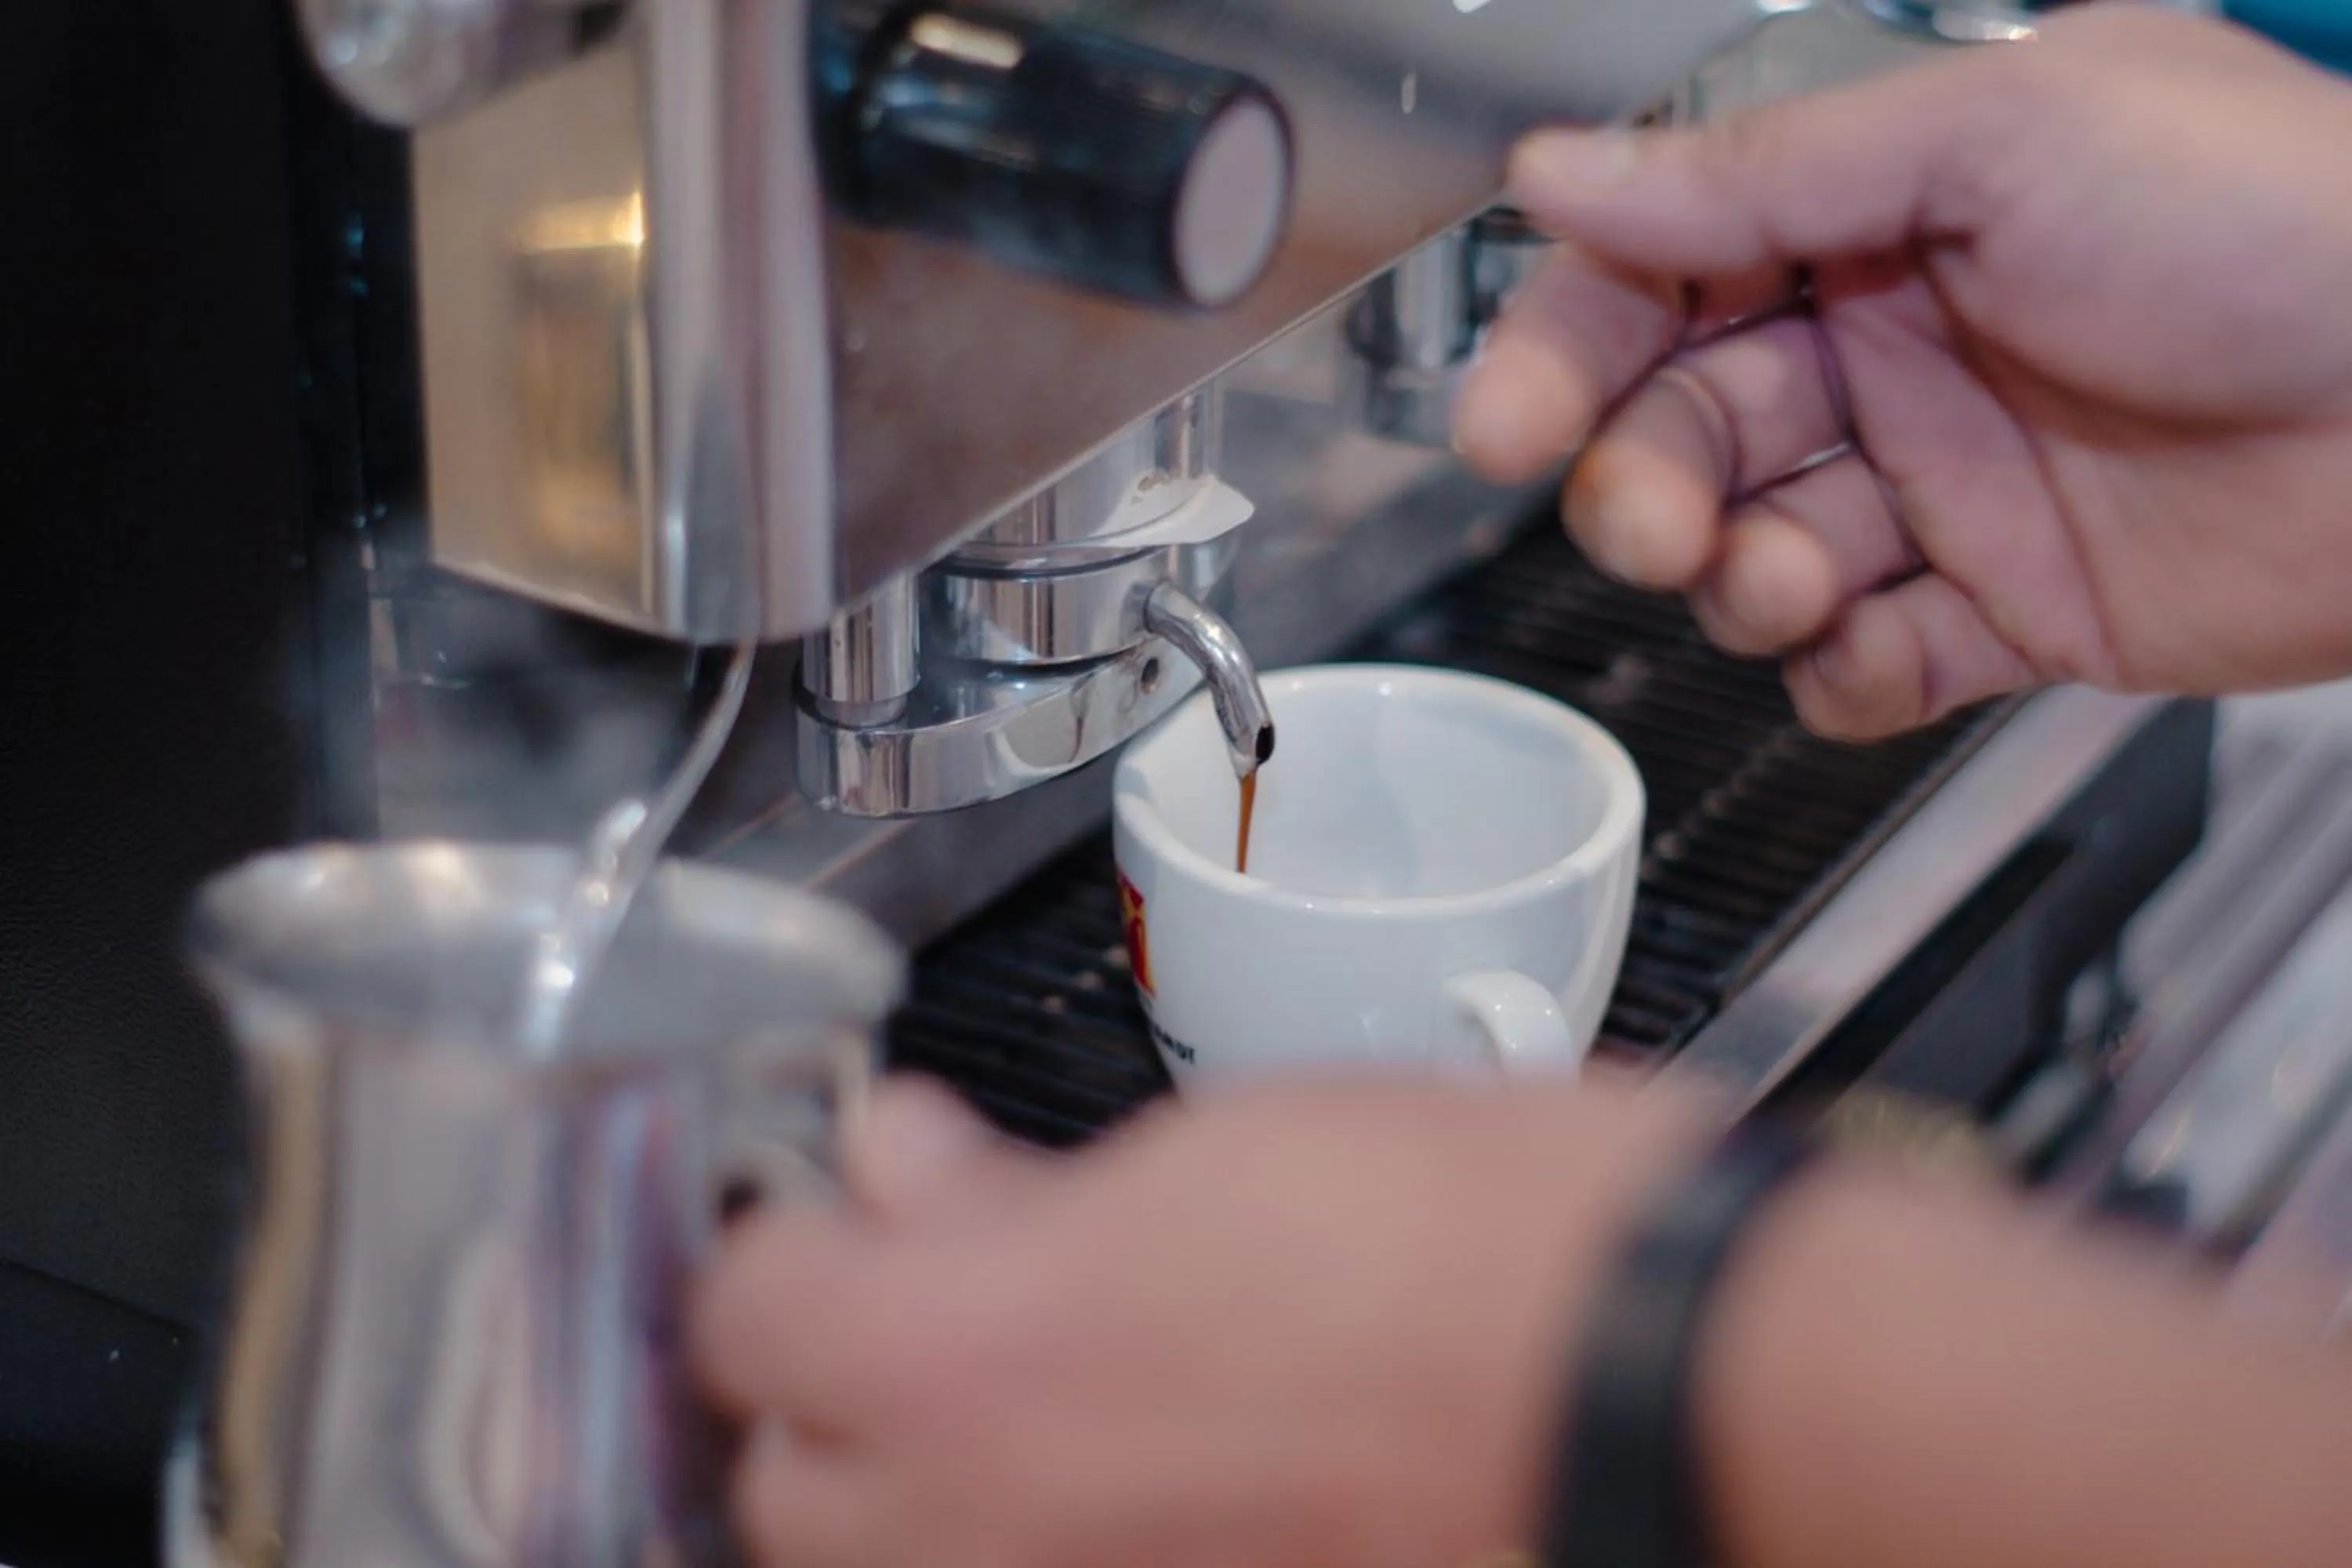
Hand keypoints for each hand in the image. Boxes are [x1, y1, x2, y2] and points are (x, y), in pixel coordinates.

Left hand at [692, 1076, 1707, 1567]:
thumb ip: (1001, 1186)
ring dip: (917, 1482)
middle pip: (784, 1485)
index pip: (740, 1313)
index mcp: (963, 1361)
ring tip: (1033, 1384)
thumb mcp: (1198, 1148)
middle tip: (922, 1291)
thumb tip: (897, 1165)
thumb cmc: (1461, 1237)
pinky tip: (1127, 1463)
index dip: (780, 1240)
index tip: (832, 1204)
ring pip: (892, 1567)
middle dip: (829, 1384)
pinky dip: (1038, 1533)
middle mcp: (986, 1532)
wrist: (1642, 1374)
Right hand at [1455, 7, 2351, 738]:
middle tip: (1662, 520)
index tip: (1504, 424)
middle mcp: (1901, 350)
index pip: (1664, 280)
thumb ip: (1760, 173)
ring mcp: (1952, 487)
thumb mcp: (2002, 137)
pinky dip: (1839, 671)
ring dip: (1737, 579)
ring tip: (1787, 575)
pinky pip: (1865, 664)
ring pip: (1756, 554)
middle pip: (1686, 431)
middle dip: (1645, 485)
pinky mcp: (2011, 610)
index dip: (1568, 351)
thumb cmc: (2282, 227)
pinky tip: (1870, 640)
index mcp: (1883, 217)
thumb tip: (1560, 171)